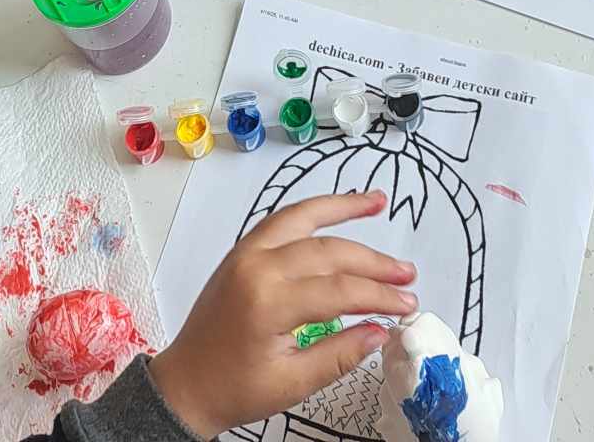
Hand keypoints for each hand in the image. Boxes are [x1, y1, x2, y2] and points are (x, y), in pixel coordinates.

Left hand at [149, 193, 416, 439]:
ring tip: (377, 202)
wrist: (185, 384)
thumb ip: (339, 355)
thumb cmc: (236, 390)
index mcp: (268, 302)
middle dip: (372, 262)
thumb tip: (381, 331)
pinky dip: (311, 211)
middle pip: (327, 251)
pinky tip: (336, 210)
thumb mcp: (292, 384)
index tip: (408, 304)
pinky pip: (282, 221)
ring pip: (302, 218)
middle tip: (407, 274)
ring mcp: (246, 252)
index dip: (378, 296)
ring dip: (342, 209)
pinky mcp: (242, 251)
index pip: (338, 290)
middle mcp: (257, 265)